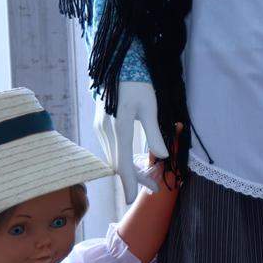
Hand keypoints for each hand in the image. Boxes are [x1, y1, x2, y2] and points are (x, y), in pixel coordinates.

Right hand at [95, 80, 167, 202]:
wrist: (117, 63)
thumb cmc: (137, 82)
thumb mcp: (149, 106)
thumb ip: (154, 132)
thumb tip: (161, 156)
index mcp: (118, 127)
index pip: (123, 162)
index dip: (129, 181)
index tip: (132, 198)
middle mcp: (105, 130)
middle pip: (118, 162)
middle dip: (134, 178)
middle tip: (153, 188)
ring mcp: (100, 127)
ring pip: (114, 156)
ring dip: (130, 168)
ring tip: (149, 177)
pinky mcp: (101, 124)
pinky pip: (112, 147)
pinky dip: (124, 157)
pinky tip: (136, 160)